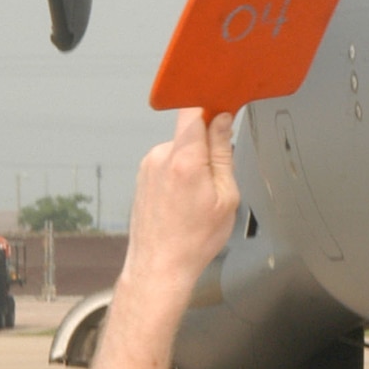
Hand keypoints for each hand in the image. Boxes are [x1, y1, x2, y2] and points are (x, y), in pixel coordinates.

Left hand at [124, 110, 240, 300]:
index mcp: (184, 159)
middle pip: (190, 131)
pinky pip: (168, 162)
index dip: (211, 103)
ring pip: (180, 149)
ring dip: (193, 164)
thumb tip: (223, 122)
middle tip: (218, 178)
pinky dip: (180, 175)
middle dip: (207, 145)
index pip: (194, 108)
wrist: (160, 266)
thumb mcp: (225, 197)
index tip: (225, 109)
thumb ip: (222, 153)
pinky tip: (184, 202)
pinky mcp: (142, 176)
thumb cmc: (193, 240)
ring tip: (198, 198)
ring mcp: (148, 166)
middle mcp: (160, 156)